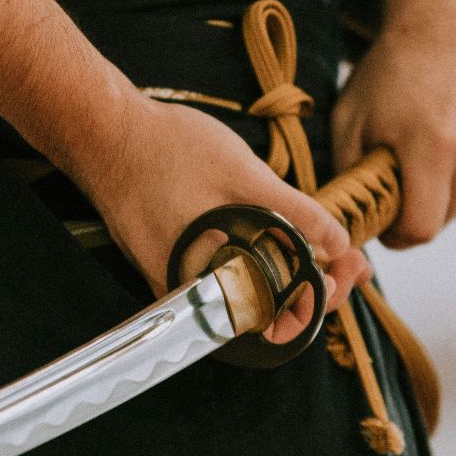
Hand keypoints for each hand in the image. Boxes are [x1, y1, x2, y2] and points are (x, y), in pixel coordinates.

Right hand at [58, 96, 369, 342]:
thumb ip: (296, 215)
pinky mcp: (169, 261)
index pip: (278, 322)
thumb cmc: (168, 152)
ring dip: (289, 274)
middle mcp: (192, 295)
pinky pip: (223, 275)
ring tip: (325, 248)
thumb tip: (339, 244)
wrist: (105, 133)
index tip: (349, 272)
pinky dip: (257, 262)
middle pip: (267, 311)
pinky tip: (280, 238)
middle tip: (351, 258)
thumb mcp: (246, 176)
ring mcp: (178, 280)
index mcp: (210, 285)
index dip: (321, 302)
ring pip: (247, 293)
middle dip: (314, 287)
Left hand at [332, 0, 455, 248]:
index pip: (418, 231)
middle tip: (396, 167)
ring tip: (425, 141)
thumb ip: (350, 181)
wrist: (450, 17)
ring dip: (440, 189)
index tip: (378, 210)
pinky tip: (451, 132)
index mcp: (436, 147)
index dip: (392, 230)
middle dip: (414, 207)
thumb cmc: (390, 68)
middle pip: (441, 220)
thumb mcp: (350, 119)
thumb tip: (349, 226)